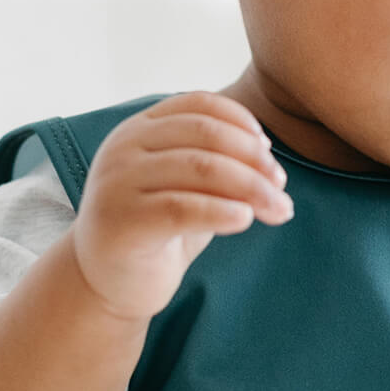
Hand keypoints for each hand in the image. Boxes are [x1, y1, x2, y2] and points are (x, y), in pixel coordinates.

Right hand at [72, 92, 292, 320]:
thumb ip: (218, 165)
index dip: (241, 122)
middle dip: (254, 159)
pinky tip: (246, 219)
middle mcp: (123, 147)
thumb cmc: (157, 231)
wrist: (108, 285)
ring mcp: (118, 181)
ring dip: (252, 188)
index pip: (199, 105)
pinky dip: (223, 211)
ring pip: (201, 168)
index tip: (268, 151)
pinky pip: (183, 208)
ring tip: (279, 209)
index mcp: (139, 128)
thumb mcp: (188, 188)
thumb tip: (270, 163)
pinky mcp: (122, 220)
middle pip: (206, 135)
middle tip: (281, 186)